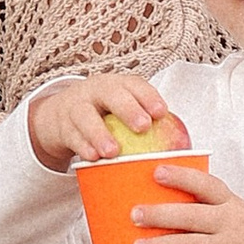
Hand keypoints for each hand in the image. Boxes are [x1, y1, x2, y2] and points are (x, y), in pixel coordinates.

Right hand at [26, 71, 186, 172]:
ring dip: (100, 133)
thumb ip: (145, 124)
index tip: (162, 112)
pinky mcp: (63, 126)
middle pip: (111, 94)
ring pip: (86, 116)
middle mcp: (96, 91)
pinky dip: (82, 147)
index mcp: (117, 85)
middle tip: (143, 127)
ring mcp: (76, 106)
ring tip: (114, 151)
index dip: (148, 96)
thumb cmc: (104, 116)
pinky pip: (72, 136)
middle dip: (128, 109)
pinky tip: (93, 159)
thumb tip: (183, 152)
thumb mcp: (120, 111)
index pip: (134, 84)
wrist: (60, 116)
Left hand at [133, 164, 243, 243]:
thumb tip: (159, 203)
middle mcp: (228, 225)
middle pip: (191, 216)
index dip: (181, 177)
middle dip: (160, 214)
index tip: (156, 172)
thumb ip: (207, 207)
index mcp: (230, 205)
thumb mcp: (237, 214)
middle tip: (135, 214)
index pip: (206, 185)